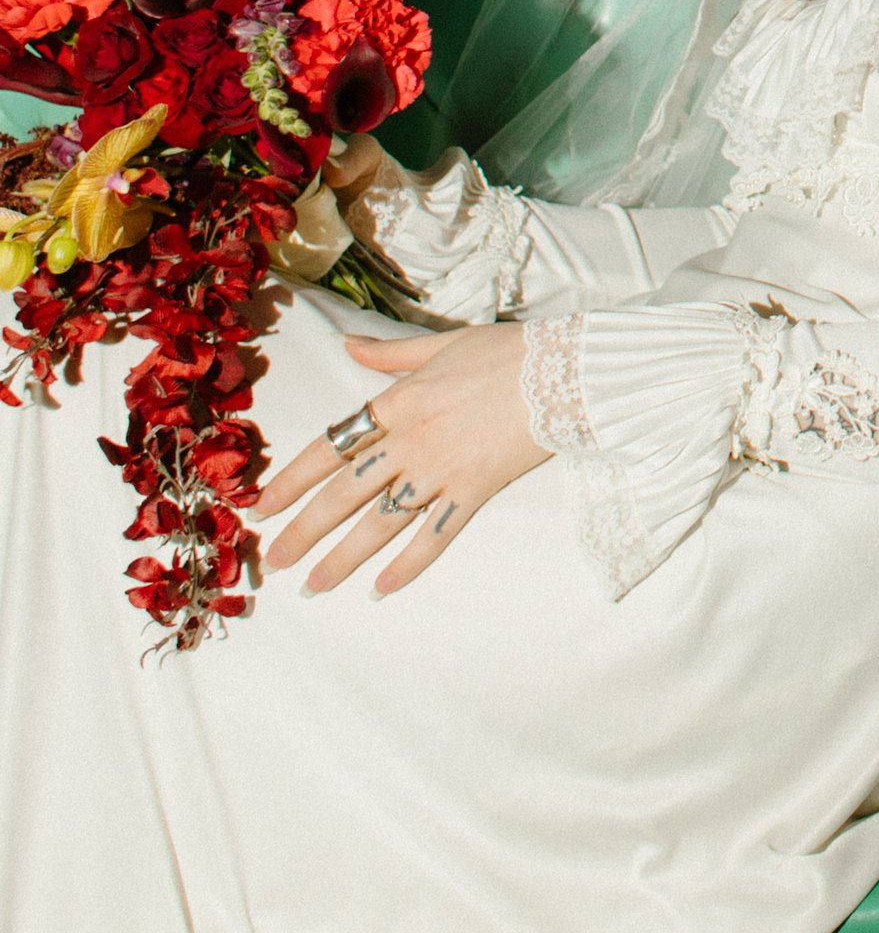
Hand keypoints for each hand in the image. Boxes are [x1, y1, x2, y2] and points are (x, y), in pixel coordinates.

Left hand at [261, 326, 544, 594]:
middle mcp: (409, 443)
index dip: (292, 479)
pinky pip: (435, 535)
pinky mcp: (474, 491)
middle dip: (305, 530)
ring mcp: (440, 471)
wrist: (562, 372)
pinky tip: (383, 588)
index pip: (330, 447)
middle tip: (274, 562)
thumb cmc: (503, 352)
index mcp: (396, 404)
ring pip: (381, 522)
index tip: (262, 507)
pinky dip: (409, 564)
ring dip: (344, 557)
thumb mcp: (438, 345)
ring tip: (315, 586)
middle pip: (345, 493)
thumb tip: (346, 344)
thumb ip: (388, 354)